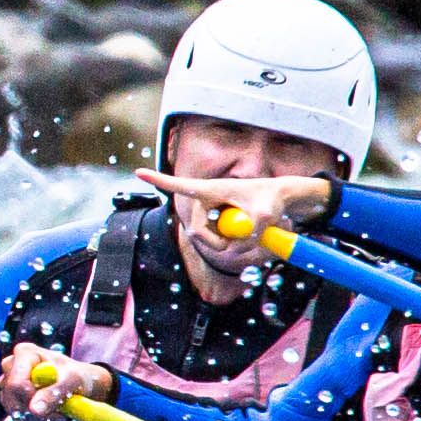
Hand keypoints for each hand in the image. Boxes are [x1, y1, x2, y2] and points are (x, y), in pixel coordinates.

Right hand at [0, 346, 113, 420]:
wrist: (76, 384)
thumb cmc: (76, 375)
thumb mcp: (72, 381)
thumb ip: (54, 393)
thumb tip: (35, 410)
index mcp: (25, 353)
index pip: (16, 382)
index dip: (31, 398)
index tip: (52, 406)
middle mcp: (12, 366)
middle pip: (11, 397)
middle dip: (35, 411)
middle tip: (59, 414)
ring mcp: (8, 384)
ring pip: (14, 411)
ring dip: (38, 419)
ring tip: (58, 414)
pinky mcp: (11, 400)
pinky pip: (18, 420)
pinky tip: (49, 417)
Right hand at [140, 171, 334, 252]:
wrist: (282, 200)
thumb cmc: (273, 199)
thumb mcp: (267, 214)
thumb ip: (254, 229)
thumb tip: (239, 244)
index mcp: (213, 189)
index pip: (181, 185)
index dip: (159, 181)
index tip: (138, 172)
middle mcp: (208, 201)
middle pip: (196, 229)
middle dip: (212, 242)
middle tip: (229, 248)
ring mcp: (213, 214)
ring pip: (209, 239)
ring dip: (229, 244)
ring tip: (252, 233)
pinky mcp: (220, 225)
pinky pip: (218, 242)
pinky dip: (234, 245)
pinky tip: (249, 234)